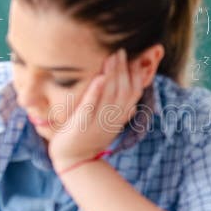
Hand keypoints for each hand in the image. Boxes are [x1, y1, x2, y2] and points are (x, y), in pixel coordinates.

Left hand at [48, 49, 145, 171]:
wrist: (73, 160)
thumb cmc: (90, 138)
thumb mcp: (109, 125)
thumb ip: (121, 112)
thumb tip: (136, 102)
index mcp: (119, 117)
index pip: (134, 94)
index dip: (137, 76)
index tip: (135, 59)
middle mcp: (111, 119)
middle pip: (123, 91)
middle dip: (123, 69)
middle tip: (121, 50)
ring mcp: (97, 122)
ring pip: (110, 96)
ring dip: (112, 75)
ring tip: (111, 57)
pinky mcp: (81, 125)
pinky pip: (90, 107)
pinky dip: (95, 92)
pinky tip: (99, 78)